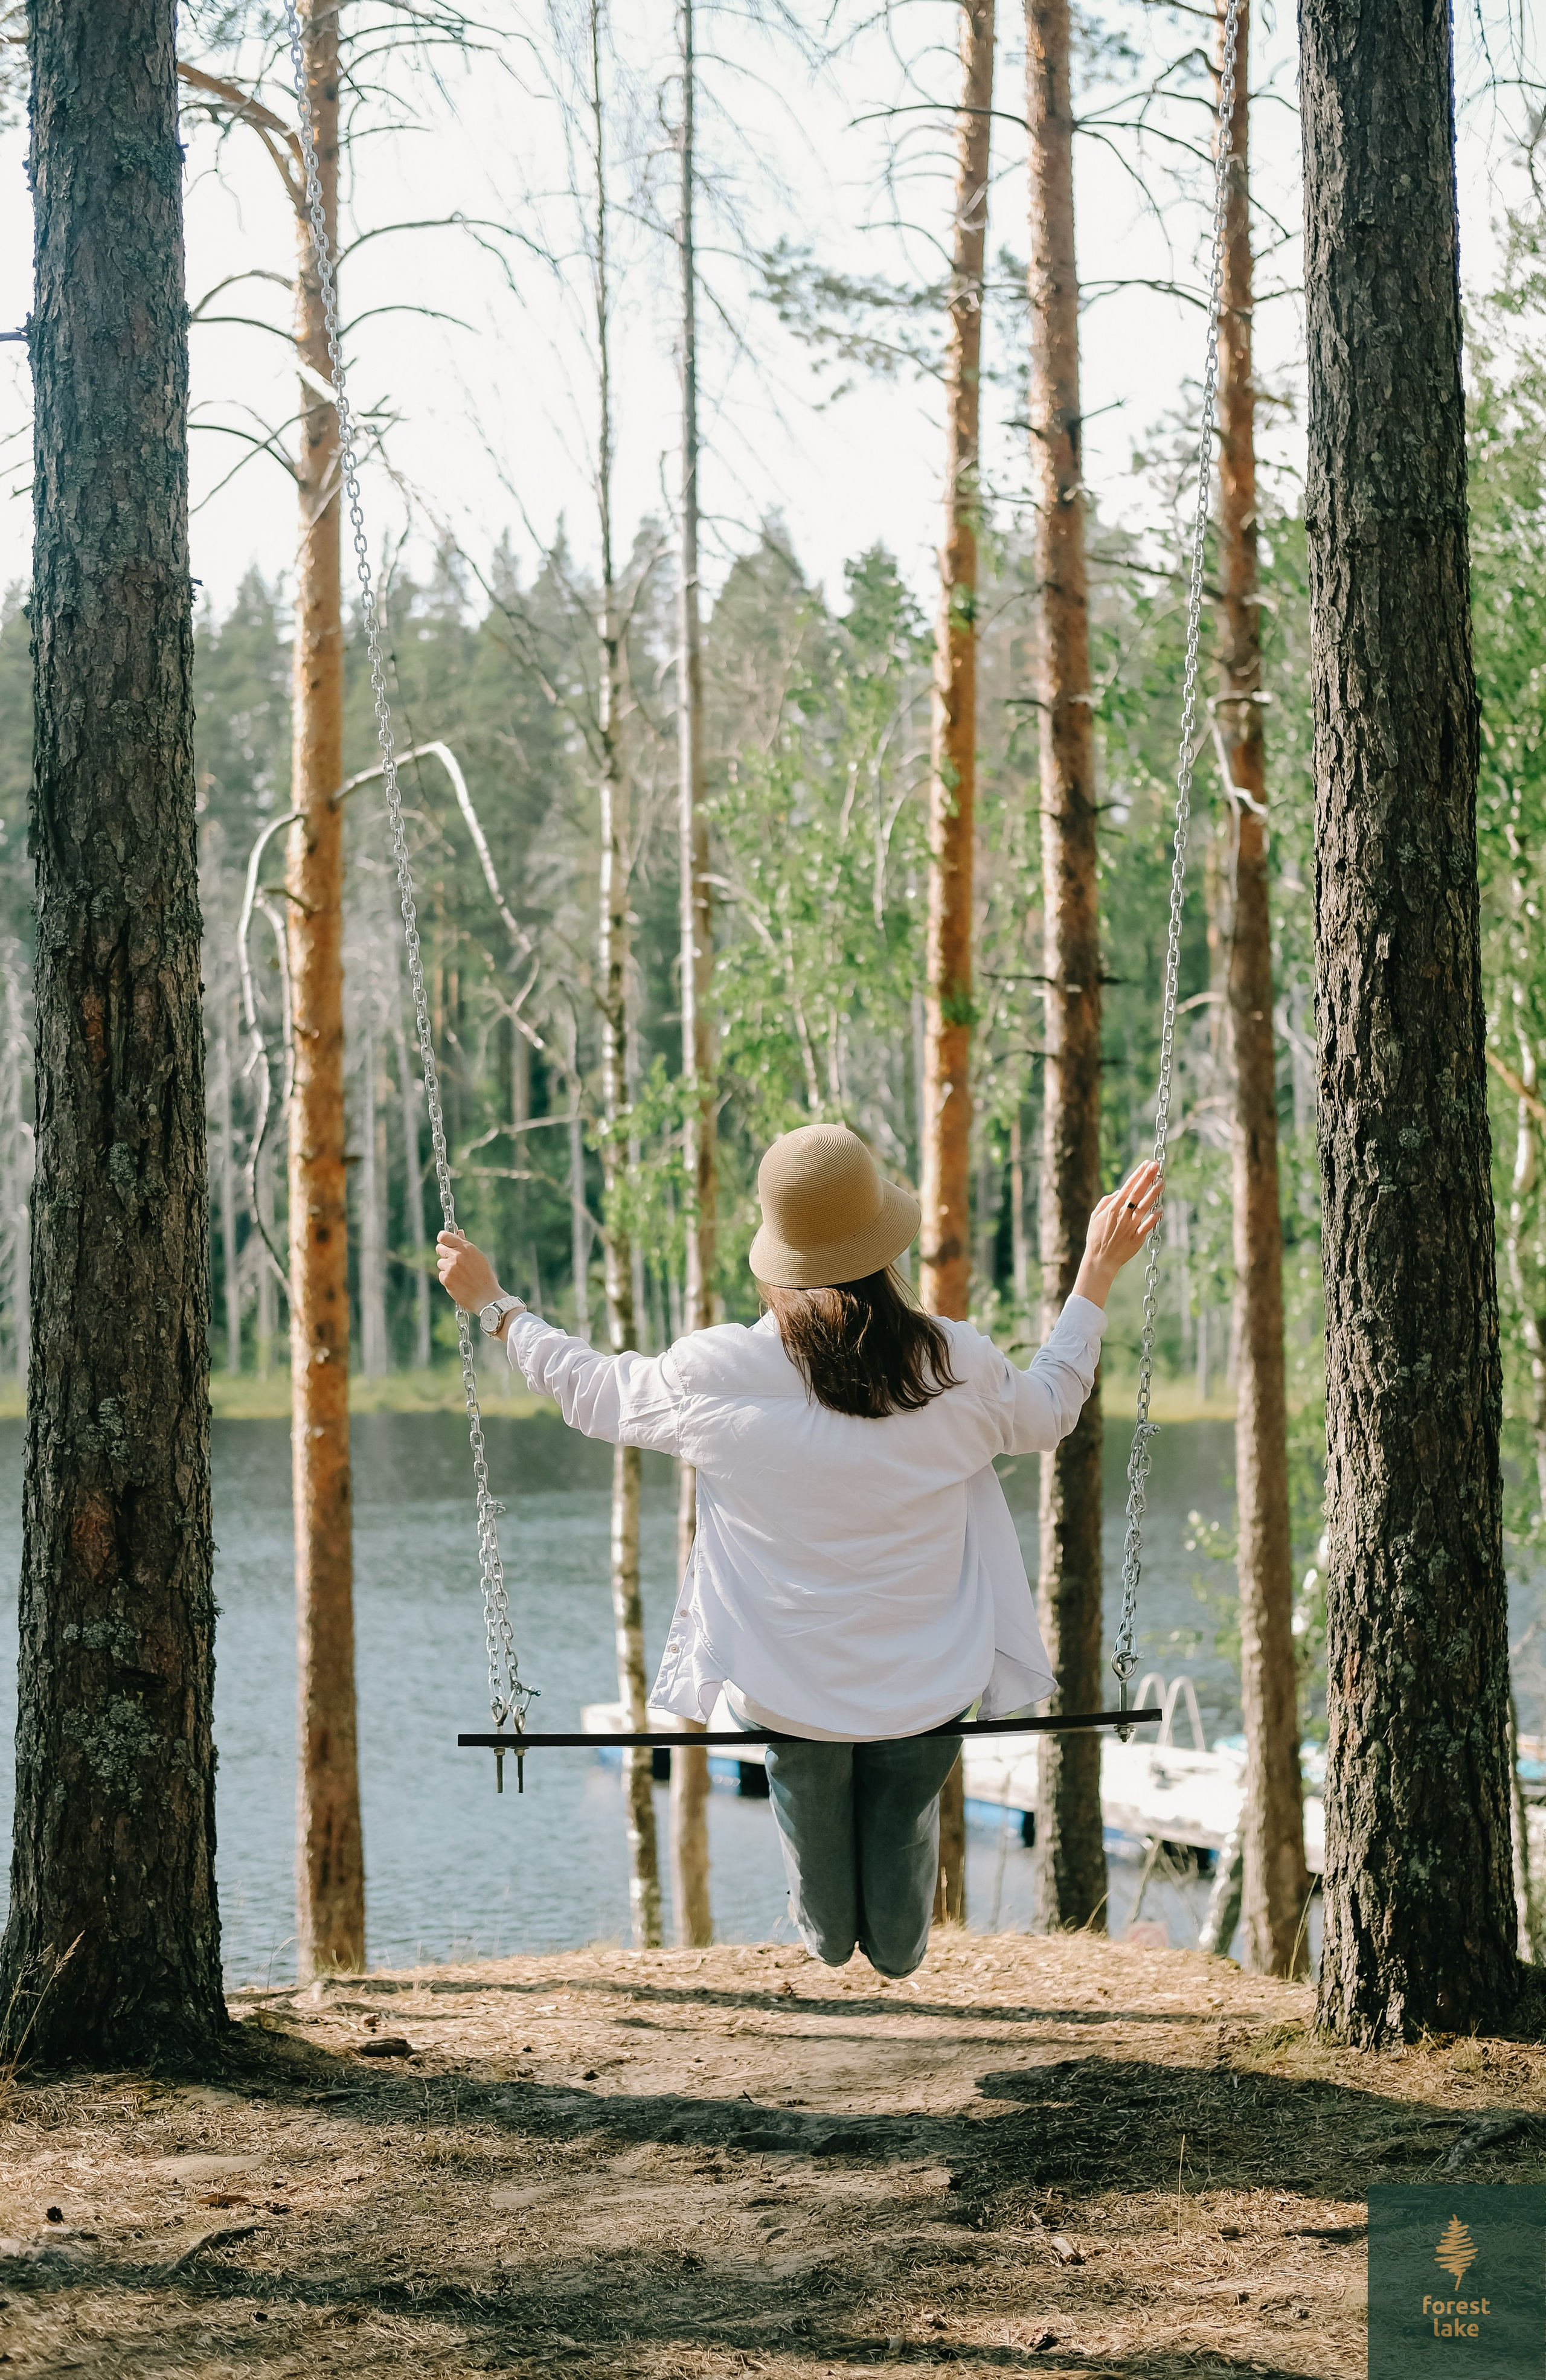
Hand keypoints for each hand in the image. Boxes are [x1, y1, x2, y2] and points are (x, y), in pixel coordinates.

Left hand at [436, 1230, 502, 1316]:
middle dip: (444, 1254)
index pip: (444, 1236)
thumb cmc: (485, 1277)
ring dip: (447, 1268)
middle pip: (439, 1248)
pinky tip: (458, 1283)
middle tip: (453, 1261)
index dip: (442, 1238)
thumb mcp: (478, 1257)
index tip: (443, 1241)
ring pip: (440, 1263)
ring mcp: (450, 1267)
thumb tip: (459, 1232)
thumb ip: (465, 1245)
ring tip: (460, 1276)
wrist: (487, 1297)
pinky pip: (441, 1275)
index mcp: (467, 1248)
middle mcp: (457, 1256)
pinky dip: (448, 1279)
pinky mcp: (446, 1279)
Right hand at [1073, 1160, 1162, 1308]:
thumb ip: (1106, 1202)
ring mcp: (1130, 1226)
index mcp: (1112, 1208)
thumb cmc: (1096, 1237)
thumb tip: (1119, 1191)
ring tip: (1162, 1182)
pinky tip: (1161, 1209)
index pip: (1127, 1187)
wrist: (1100, 1260)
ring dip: (1153, 1194)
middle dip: (1147, 1178)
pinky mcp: (1137, 1238)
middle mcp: (1123, 1215)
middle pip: (1137, 1193)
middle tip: (1156, 1166)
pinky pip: (1147, 1226)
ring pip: (1144, 1207)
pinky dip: (1154, 1218)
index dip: (1137, 1175)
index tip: (1146, 1164)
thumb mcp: (1095, 1217)